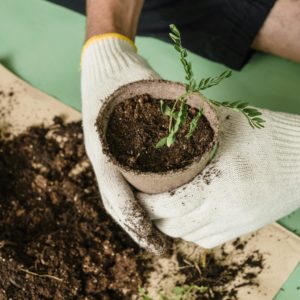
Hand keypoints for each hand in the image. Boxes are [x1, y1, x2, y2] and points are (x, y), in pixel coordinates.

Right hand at [81, 36, 168, 253]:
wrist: (104, 63)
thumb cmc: (123, 74)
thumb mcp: (144, 89)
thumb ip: (168, 110)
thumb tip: (202, 132)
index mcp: (104, 147)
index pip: (116, 195)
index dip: (135, 222)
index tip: (155, 242)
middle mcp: (103, 156)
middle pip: (116, 203)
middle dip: (137, 228)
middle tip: (160, 247)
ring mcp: (107, 155)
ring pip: (119, 196)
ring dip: (136, 219)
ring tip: (157, 236)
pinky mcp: (115, 151)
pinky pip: (123, 183)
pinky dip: (136, 201)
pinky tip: (153, 208)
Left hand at [138, 106, 299, 247]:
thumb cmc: (265, 136)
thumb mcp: (226, 123)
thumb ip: (193, 125)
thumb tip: (163, 120)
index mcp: (216, 183)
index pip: (166, 205)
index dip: (144, 201)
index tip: (134, 190)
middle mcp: (223, 210)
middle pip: (171, 225)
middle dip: (151, 214)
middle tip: (144, 197)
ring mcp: (233, 224)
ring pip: (187, 235)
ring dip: (169, 224)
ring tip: (162, 206)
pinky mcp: (242, 229)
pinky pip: (205, 240)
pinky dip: (190, 230)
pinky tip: (188, 216)